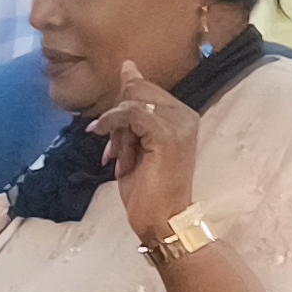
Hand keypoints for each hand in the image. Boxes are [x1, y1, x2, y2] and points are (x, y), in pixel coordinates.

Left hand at [94, 59, 205, 246]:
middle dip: (118, 117)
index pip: (145, 89)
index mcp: (182, 116)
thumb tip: (128, 70)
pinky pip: (130, 113)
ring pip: (132, 101)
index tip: (114, 139)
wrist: (162, 221)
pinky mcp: (166, 134)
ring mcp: (178, 124)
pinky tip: (106, 142)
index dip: (121, 109)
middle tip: (117, 151)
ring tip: (121, 158)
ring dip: (116, 129)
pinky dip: (112, 123)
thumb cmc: (148, 190)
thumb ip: (132, 111)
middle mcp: (185, 115)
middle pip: (138, 90)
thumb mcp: (135, 143)